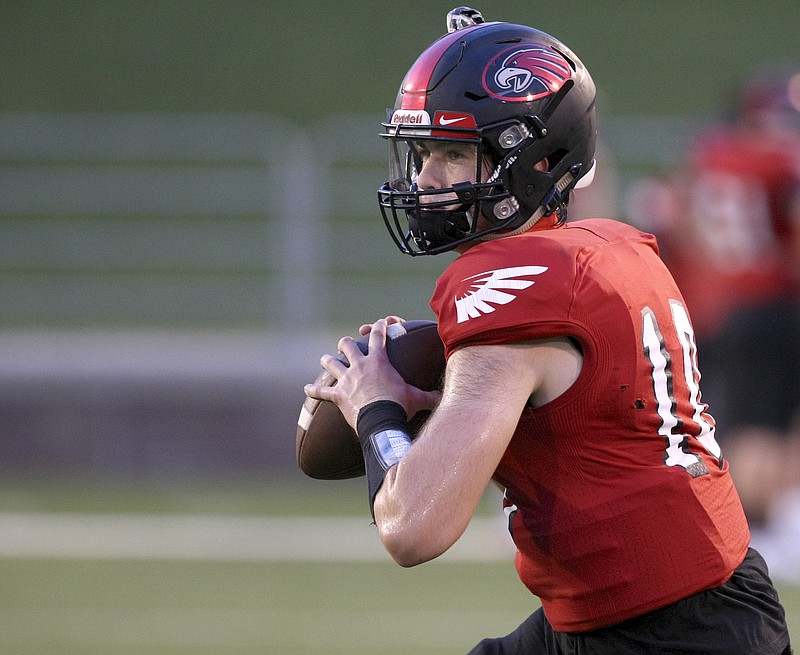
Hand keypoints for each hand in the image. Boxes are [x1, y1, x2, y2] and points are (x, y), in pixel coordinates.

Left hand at [304, 318, 440, 429]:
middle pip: (348, 346)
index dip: (380, 327)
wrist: (381, 420)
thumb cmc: (400, 406)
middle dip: (346, 344)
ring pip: (332, 363)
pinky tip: (307, 388)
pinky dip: (314, 390)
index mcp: (379, 362)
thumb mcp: (418, 398)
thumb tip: (446, 396)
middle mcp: (360, 366)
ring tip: (325, 359)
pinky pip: (322, 391)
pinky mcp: (337, 395)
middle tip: (346, 344)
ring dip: (328, 361)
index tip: (380, 323)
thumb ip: (431, 395)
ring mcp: (347, 380)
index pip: (379, 337)